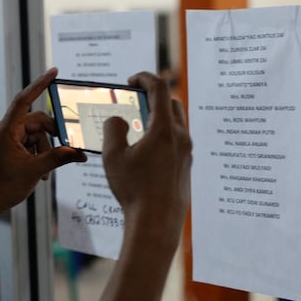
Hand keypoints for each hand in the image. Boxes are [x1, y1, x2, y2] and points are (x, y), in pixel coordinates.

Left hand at [0, 68, 86, 235]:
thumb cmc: (3, 187)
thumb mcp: (35, 171)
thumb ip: (58, 158)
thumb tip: (79, 152)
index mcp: (6, 130)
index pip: (24, 100)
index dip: (39, 84)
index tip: (54, 72)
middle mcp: (3, 129)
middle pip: (36, 122)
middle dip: (51, 138)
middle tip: (67, 150)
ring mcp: (4, 138)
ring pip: (34, 135)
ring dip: (45, 150)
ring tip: (46, 172)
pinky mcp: (6, 146)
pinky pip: (27, 143)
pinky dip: (37, 154)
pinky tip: (41, 172)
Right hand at [102, 72, 191, 233]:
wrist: (156, 222)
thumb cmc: (134, 189)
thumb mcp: (114, 156)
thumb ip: (113, 130)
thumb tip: (117, 120)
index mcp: (164, 129)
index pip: (159, 89)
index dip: (145, 78)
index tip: (131, 80)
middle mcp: (181, 138)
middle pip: (172, 103)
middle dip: (154, 95)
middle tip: (135, 98)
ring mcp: (186, 153)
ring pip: (176, 124)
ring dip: (158, 117)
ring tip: (138, 125)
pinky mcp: (185, 167)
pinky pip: (176, 142)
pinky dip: (162, 135)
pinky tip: (145, 149)